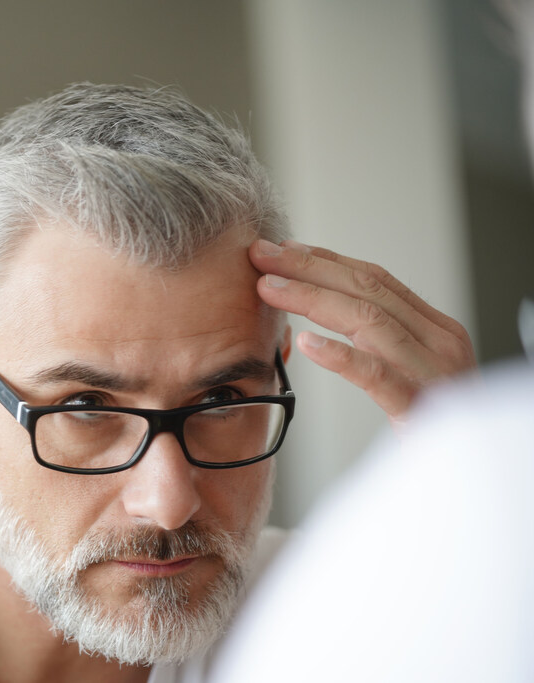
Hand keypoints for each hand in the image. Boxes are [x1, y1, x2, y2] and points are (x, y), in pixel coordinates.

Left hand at [249, 238, 476, 424]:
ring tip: (270, 290)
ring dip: (311, 299)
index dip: (326, 260)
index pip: (376, 280)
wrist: (470, 474)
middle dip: (309, 269)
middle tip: (264, 257)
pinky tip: (308, 344)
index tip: (284, 250)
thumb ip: (380, 342)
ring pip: (367, 320)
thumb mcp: (413, 372)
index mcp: (436, 330)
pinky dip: (341, 356)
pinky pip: (377, 375)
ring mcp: (432, 373)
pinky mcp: (420, 408)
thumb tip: (325, 312)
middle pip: (367, 290)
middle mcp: (438, 343)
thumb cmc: (434, 426)